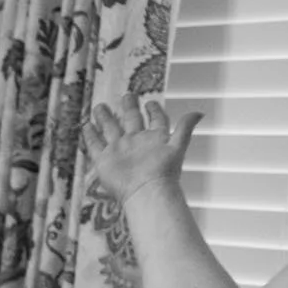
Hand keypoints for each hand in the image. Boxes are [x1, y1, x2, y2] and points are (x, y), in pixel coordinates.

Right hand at [85, 96, 200, 203]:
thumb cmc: (163, 172)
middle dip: (128, 107)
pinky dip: (90, 135)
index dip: (154, 110)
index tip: (151, 102)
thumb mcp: (178, 145)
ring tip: (100, 107)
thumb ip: (185, 127)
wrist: (145, 191)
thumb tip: (200, 112)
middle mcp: (136, 142)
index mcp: (154, 138)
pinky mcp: (105, 160)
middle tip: (126, 95)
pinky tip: (86, 125)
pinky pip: (95, 145)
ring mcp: (119, 150)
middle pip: (131, 120)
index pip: (155, 119)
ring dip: (105, 118)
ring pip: (110, 130)